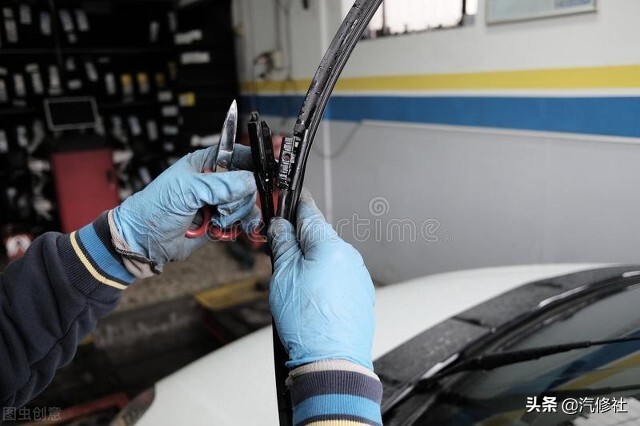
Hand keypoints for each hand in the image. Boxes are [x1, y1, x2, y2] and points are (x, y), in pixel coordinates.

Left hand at [112, 145, 259, 269]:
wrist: (145, 242)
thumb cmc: (155, 208)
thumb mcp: (187, 191)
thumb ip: (220, 185)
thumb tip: (250, 182)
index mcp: (206, 163)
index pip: (238, 154)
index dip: (253, 160)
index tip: (265, 171)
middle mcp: (216, 181)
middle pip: (248, 182)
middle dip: (238, 198)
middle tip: (221, 208)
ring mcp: (220, 202)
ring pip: (248, 204)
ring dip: (236, 215)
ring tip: (216, 221)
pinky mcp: (222, 222)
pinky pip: (244, 221)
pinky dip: (240, 227)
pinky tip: (226, 230)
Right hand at [268, 188, 375, 369]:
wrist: (332, 361)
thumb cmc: (308, 324)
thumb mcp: (283, 277)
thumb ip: (282, 245)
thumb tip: (280, 226)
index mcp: (331, 247)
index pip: (311, 214)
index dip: (297, 204)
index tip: (292, 197)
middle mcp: (350, 258)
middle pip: (319, 238)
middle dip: (300, 242)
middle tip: (280, 255)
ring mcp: (358, 277)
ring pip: (329, 259)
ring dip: (312, 263)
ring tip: (296, 289)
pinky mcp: (361, 295)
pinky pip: (339, 278)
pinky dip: (325, 281)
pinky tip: (312, 299)